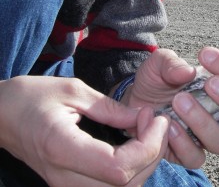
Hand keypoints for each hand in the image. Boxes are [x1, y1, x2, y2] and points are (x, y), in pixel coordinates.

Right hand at [0, 76, 169, 186]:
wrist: (2, 116)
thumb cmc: (31, 98)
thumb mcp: (72, 91)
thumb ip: (110, 107)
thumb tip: (142, 117)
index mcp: (62, 148)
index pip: (118, 168)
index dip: (146, 146)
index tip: (154, 117)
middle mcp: (64, 178)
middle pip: (125, 185)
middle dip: (152, 153)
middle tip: (155, 121)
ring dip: (144, 163)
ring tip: (146, 130)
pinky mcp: (69, 186)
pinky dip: (131, 169)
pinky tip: (133, 144)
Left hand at [124, 48, 218, 168]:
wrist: (134, 100)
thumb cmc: (156, 79)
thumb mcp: (159, 63)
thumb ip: (171, 63)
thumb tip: (187, 72)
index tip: (206, 56)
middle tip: (210, 83)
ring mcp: (208, 137)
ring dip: (202, 121)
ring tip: (179, 101)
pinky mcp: (189, 153)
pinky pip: (196, 157)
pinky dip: (182, 141)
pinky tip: (168, 123)